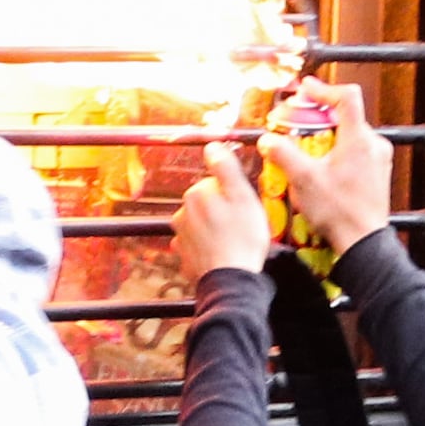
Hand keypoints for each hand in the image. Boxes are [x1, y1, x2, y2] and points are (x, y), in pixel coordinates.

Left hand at [173, 150, 270, 285]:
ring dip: (215, 229)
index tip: (243, 207)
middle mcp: (182, 213)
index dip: (233, 194)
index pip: (215, 183)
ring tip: (234, 241)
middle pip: (208, 203)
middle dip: (223, 210)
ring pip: (203, 224)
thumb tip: (213, 146)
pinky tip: (223, 253)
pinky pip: (199, 245)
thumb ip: (226, 168)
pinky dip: (209, 247)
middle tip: (242, 225)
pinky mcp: (184, 256)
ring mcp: (181, 236)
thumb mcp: (242, 196)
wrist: (230, 280)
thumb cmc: (242, 238)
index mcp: (196, 194)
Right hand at [269, 90, 393, 250]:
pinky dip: (337, 150)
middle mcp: (374, 145)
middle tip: (297, 121)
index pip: (346, 96)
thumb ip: (283, 154)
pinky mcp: (377, 174)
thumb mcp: (303, 180)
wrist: (363, 242)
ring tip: (305, 148)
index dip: (324, 89)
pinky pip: (356, 151)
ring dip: (327, 135)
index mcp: (359, 139)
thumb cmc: (339, 211)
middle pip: (346, 116)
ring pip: (350, 134)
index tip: (306, 89)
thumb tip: (268, 139)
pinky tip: (321, 167)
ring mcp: (378, 160)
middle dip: (319, 116)